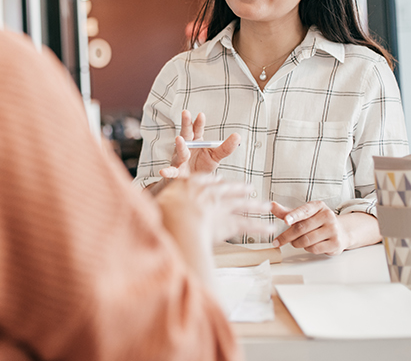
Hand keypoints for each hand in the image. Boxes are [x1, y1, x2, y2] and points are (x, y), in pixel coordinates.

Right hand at [156, 177, 272, 283]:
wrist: (178, 217)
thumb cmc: (164, 210)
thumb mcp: (157, 201)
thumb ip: (156, 203)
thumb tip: (141, 204)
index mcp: (192, 184)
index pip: (207, 181)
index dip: (215, 182)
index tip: (221, 182)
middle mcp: (209, 192)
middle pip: (229, 189)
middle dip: (240, 189)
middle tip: (250, 188)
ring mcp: (221, 206)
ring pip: (243, 204)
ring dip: (257, 205)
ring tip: (267, 206)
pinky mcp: (230, 222)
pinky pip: (248, 225)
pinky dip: (261, 227)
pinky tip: (269, 229)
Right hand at [158, 110, 239, 179]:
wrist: (193, 183)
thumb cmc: (202, 166)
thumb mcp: (216, 156)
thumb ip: (226, 148)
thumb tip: (238, 136)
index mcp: (195, 142)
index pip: (197, 129)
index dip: (198, 123)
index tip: (201, 115)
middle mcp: (186, 148)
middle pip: (185, 134)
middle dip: (185, 124)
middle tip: (186, 112)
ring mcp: (179, 159)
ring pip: (180, 152)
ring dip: (180, 146)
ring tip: (179, 139)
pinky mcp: (176, 172)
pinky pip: (171, 172)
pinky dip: (167, 172)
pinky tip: (163, 171)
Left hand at [270, 201, 349, 254]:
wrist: (342, 231)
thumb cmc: (317, 221)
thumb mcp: (304, 214)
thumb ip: (287, 212)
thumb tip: (271, 205)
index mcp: (318, 206)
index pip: (304, 210)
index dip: (294, 215)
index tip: (285, 220)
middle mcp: (327, 216)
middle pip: (301, 228)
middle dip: (287, 236)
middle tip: (278, 241)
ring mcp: (333, 230)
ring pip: (307, 240)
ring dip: (296, 243)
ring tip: (296, 242)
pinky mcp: (335, 243)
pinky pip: (314, 249)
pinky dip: (307, 249)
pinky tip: (308, 245)